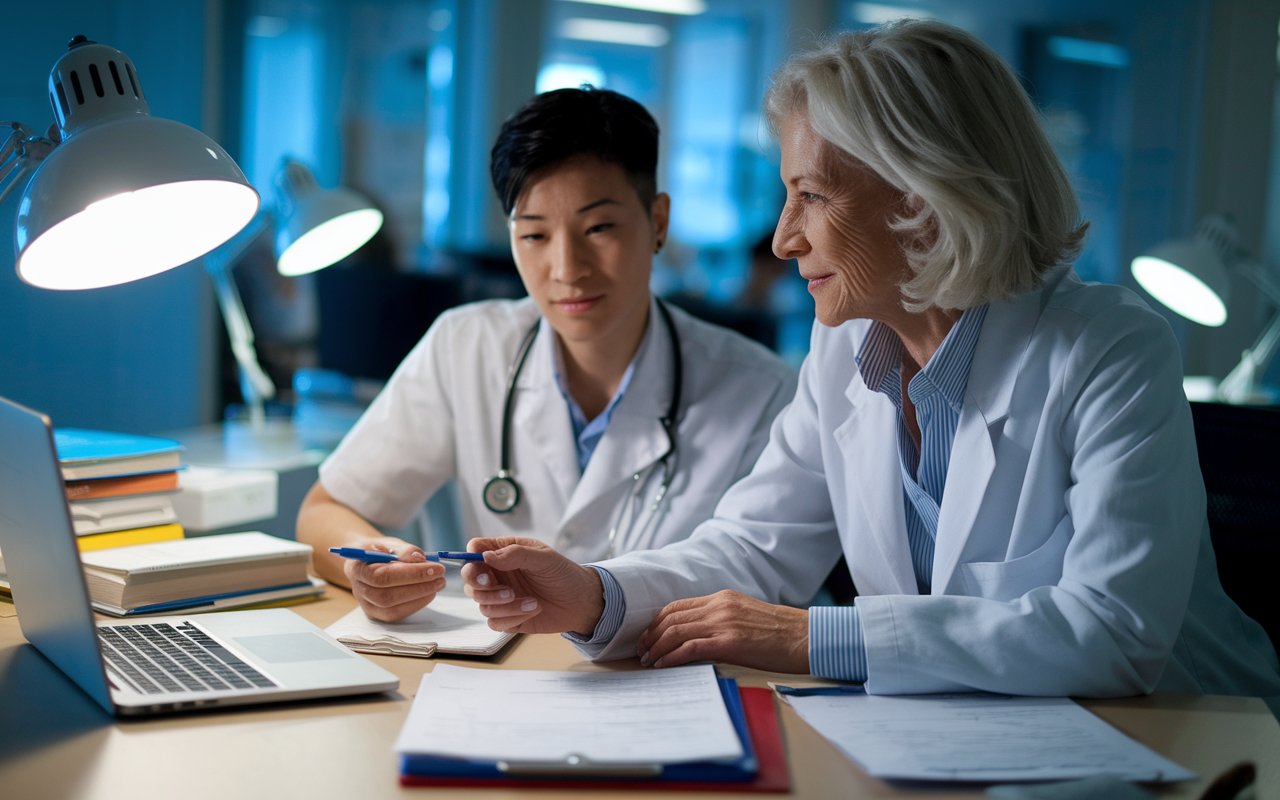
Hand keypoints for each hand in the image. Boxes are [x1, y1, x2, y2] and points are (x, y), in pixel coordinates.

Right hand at [344, 536, 444, 621]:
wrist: (366, 562)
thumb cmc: (379, 551)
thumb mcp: (390, 543)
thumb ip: (404, 550)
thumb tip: (420, 559)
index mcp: (356, 568)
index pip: (382, 576)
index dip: (411, 574)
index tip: (435, 567)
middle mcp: (358, 589)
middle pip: (386, 596)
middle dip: (418, 587)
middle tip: (440, 577)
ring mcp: (366, 604)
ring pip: (391, 608)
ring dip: (419, 597)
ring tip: (438, 583)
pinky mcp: (376, 613)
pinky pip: (395, 614)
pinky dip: (415, 604)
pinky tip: (428, 593)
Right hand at [462, 537, 604, 634]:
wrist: (581, 602)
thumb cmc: (563, 574)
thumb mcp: (543, 558)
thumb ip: (515, 554)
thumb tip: (486, 556)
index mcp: (504, 553)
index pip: (475, 550)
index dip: (472, 558)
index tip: (483, 566)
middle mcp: (498, 574)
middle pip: (470, 579)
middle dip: (481, 585)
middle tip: (502, 587)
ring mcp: (500, 597)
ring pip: (481, 603)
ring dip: (503, 604)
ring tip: (529, 600)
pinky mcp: (507, 618)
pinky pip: (494, 622)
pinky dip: (512, 617)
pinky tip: (533, 608)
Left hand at [636, 590, 809, 672]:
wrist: (803, 636)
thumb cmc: (778, 631)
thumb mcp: (744, 615)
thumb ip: (720, 619)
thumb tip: (697, 635)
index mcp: (721, 598)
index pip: (678, 606)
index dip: (657, 622)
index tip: (648, 636)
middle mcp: (718, 607)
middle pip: (671, 618)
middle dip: (651, 636)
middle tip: (641, 651)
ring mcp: (723, 623)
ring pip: (676, 632)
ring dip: (656, 648)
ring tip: (648, 661)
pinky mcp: (729, 642)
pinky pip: (689, 648)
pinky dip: (671, 657)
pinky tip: (663, 665)